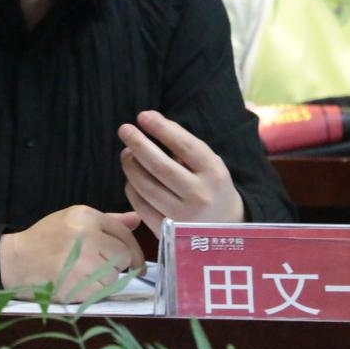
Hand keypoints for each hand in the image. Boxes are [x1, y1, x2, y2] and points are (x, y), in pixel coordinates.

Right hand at [0, 205, 143, 302]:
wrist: (16, 260)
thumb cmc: (46, 238)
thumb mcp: (73, 220)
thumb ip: (108, 221)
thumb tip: (136, 220)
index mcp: (86, 216)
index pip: (124, 234)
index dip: (134, 252)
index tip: (136, 264)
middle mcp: (87, 236)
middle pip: (123, 257)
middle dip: (116, 265)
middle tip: (99, 266)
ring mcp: (81, 261)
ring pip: (114, 277)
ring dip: (104, 280)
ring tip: (83, 273)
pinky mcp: (75, 284)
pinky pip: (101, 292)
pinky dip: (94, 292)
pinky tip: (77, 283)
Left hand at [119, 110, 244, 236]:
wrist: (225, 231)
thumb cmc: (211, 187)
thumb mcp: (209, 164)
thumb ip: (184, 144)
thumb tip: (151, 120)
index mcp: (214, 173)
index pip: (184, 146)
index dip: (161, 129)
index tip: (143, 116)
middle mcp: (199, 195)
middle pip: (160, 166)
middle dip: (138, 144)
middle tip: (124, 130)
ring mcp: (182, 217)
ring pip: (146, 186)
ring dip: (131, 166)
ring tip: (127, 153)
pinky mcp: (167, 232)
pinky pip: (140, 205)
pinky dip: (131, 188)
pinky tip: (132, 178)